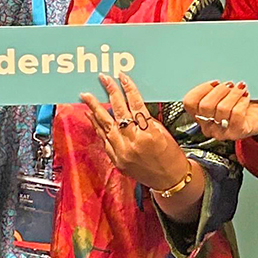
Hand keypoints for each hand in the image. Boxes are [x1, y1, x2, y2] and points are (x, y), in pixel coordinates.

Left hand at [80, 74, 188, 191]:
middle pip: (118, 112)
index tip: (121, 76)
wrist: (170, 180)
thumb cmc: (171, 155)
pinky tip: (91, 116)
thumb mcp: (162, 132)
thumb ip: (145, 119)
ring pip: (105, 126)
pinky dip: (96, 126)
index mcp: (148, 133)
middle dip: (110, 93)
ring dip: (95, 109)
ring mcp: (122, 153)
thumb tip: (131, 105)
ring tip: (86, 96)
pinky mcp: (116, 160)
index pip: (135, 105)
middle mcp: (133, 142)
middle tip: (103, 79)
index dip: (128, 89)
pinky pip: (103, 139)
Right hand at [182, 80, 257, 141]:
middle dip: (219, 90)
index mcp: (199, 115)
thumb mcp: (223, 95)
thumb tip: (214, 79)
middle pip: (205, 106)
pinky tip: (245, 96)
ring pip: (222, 109)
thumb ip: (213, 89)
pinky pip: (236, 114)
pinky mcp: (237, 133)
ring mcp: (222, 132)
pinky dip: (242, 101)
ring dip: (233, 94)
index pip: (189, 103)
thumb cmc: (239, 104)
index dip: (201, 89)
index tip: (214, 82)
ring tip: (240, 88)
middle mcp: (208, 126)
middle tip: (229, 84)